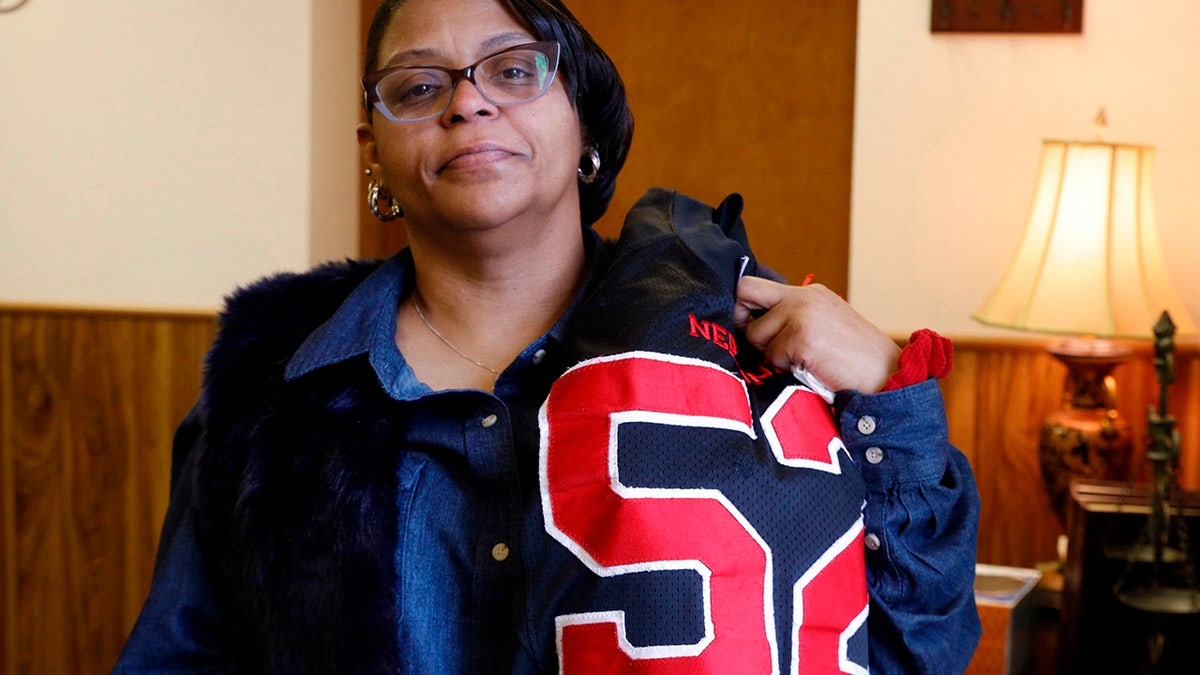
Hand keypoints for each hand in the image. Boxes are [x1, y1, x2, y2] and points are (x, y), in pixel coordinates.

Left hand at [734, 276, 900, 393]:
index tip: (750, 328)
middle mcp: (804, 297)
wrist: (890, 377)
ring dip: (771, 353)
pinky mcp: (803, 337)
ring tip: (800, 361)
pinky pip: (771, 355)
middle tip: (760, 344)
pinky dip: (785, 367)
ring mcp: (803, 314)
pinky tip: (810, 368)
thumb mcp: (826, 327)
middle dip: (742, 320)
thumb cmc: (857, 361)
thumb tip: (754, 327)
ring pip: (755, 333)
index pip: (756, 285)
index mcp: (810, 293)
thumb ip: (795, 320)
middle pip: (745, 291)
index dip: (744, 307)